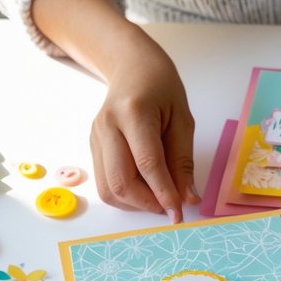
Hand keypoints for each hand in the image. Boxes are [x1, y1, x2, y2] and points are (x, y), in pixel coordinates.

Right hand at [30, 0, 198, 222]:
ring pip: (108, 189)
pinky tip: (144, 187)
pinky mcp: (92, 147)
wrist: (131, 67)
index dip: (164, 193)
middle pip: (120, 182)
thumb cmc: (161, 88)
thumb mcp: (182, 119)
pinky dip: (126, 194)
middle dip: (147, 203)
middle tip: (170, 206)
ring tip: (158, 196)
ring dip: (135, 203)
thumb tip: (187, 198)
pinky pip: (106, 183)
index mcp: (133, 113)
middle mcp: (107, 126)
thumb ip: (183, 161)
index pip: (147, 164)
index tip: (179, 213)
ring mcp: (95, 138)